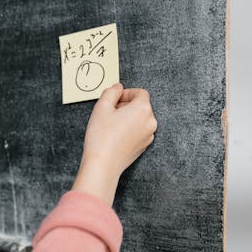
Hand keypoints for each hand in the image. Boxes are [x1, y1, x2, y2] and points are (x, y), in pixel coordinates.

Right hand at [72, 83, 156, 204]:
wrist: (103, 164)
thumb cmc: (102, 136)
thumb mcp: (102, 107)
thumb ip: (111, 92)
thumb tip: (117, 88)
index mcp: (143, 109)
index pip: (140, 92)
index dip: (126, 93)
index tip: (114, 99)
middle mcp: (150, 122)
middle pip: (141, 105)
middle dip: (126, 105)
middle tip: (110, 112)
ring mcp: (148, 135)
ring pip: (139, 119)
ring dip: (127, 117)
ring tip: (111, 125)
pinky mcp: (143, 146)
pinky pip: (138, 131)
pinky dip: (129, 129)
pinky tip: (115, 135)